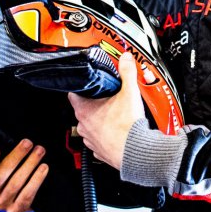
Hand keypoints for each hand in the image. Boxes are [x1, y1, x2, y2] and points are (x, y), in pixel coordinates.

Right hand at [0, 139, 48, 211]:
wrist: (22, 193)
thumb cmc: (10, 169)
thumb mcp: (1, 160)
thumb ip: (2, 150)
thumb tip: (8, 133)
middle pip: (0, 175)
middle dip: (16, 156)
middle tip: (28, 142)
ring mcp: (1, 204)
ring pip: (16, 184)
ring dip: (30, 164)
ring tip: (40, 151)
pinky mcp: (15, 210)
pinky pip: (27, 195)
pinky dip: (36, 180)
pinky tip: (44, 167)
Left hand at [68, 52, 151, 169]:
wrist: (137, 152)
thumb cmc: (128, 127)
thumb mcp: (129, 92)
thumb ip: (127, 72)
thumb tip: (125, 59)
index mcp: (84, 110)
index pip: (73, 93)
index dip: (82, 87)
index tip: (90, 85)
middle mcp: (84, 126)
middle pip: (82, 109)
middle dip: (94, 103)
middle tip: (108, 98)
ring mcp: (90, 140)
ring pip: (90, 125)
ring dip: (99, 120)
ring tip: (114, 115)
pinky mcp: (100, 151)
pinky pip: (99, 140)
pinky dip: (105, 135)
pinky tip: (117, 130)